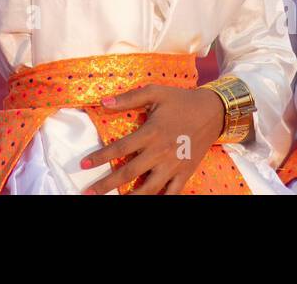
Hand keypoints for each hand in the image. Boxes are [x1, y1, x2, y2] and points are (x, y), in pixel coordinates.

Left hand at [80, 85, 226, 194]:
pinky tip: (147, 202)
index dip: (100, 157)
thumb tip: (104, 102)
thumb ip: (129, 98)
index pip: (119, 148)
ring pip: (148, 188)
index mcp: (151, 133)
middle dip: (106, 184)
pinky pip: (171, 193)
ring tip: (114, 203)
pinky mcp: (185, 173)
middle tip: (89, 192)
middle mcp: (160, 152)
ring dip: (130, 198)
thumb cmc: (181, 100)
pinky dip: (160, 200)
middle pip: (129, 173)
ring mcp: (173, 166)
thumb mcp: (155, 92)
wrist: (213, 111)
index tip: (83, 165)